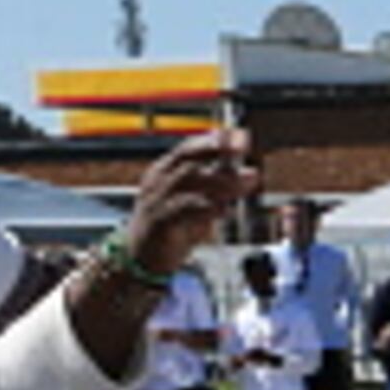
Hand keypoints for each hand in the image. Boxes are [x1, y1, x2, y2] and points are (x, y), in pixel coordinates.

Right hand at [124, 129, 254, 273]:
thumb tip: (249, 173)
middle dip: (217, 150)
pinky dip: (207, 207)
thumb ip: (217, 187)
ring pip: (189, 182)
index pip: (188, 148)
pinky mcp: (160, 222)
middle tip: (243, 146)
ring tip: (248, 179)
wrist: (141, 256)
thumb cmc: (172, 225)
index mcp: (165, 171)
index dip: (213, 140)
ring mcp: (157, 200)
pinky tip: (225, 209)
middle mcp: (159, 181)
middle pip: (189, 160)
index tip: (238, 134)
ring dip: (222, 179)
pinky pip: (183, 210)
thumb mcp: (196, 200)